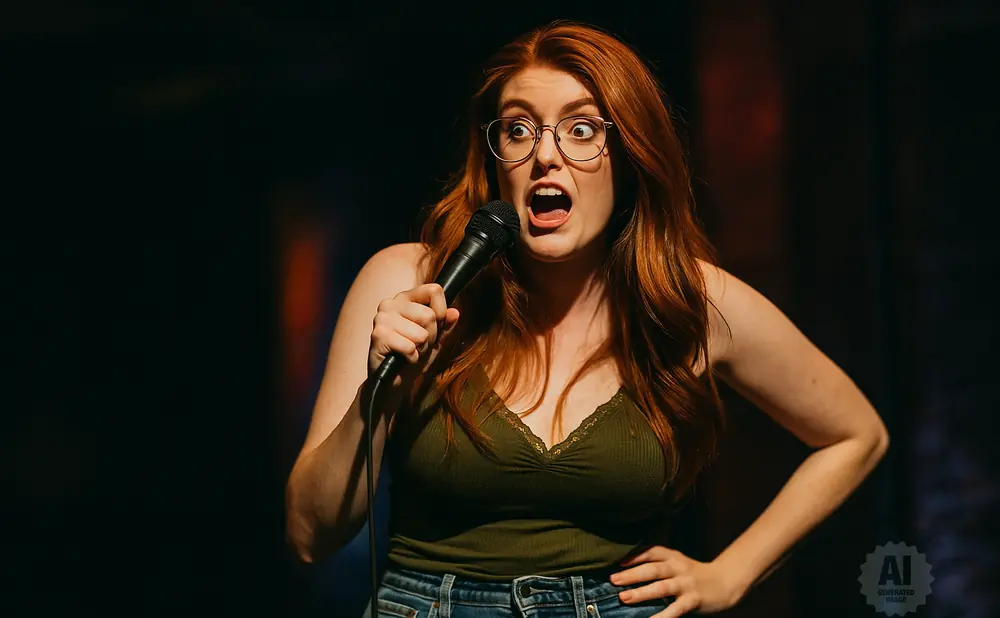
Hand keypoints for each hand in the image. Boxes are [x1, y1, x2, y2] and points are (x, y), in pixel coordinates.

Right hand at [368, 283, 459, 387]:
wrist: (394, 381)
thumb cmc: (413, 356)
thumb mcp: (435, 340)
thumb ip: (445, 325)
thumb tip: (454, 313)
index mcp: (405, 298)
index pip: (434, 291)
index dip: (441, 312)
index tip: (433, 327)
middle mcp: (391, 303)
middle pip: (429, 315)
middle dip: (430, 337)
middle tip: (418, 345)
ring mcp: (382, 318)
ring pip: (421, 333)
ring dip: (420, 349)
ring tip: (409, 351)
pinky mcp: (378, 335)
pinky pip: (409, 347)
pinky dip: (411, 358)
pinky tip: (403, 358)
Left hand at [610, 546, 743, 616]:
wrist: (725, 582)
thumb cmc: (693, 574)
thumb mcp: (677, 563)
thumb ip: (658, 564)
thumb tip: (627, 570)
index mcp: (672, 556)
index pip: (651, 552)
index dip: (634, 556)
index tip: (617, 562)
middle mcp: (678, 568)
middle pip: (652, 569)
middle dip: (632, 575)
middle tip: (614, 580)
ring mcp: (686, 584)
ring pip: (661, 587)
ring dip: (642, 593)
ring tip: (625, 598)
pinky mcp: (693, 600)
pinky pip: (675, 609)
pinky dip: (663, 616)